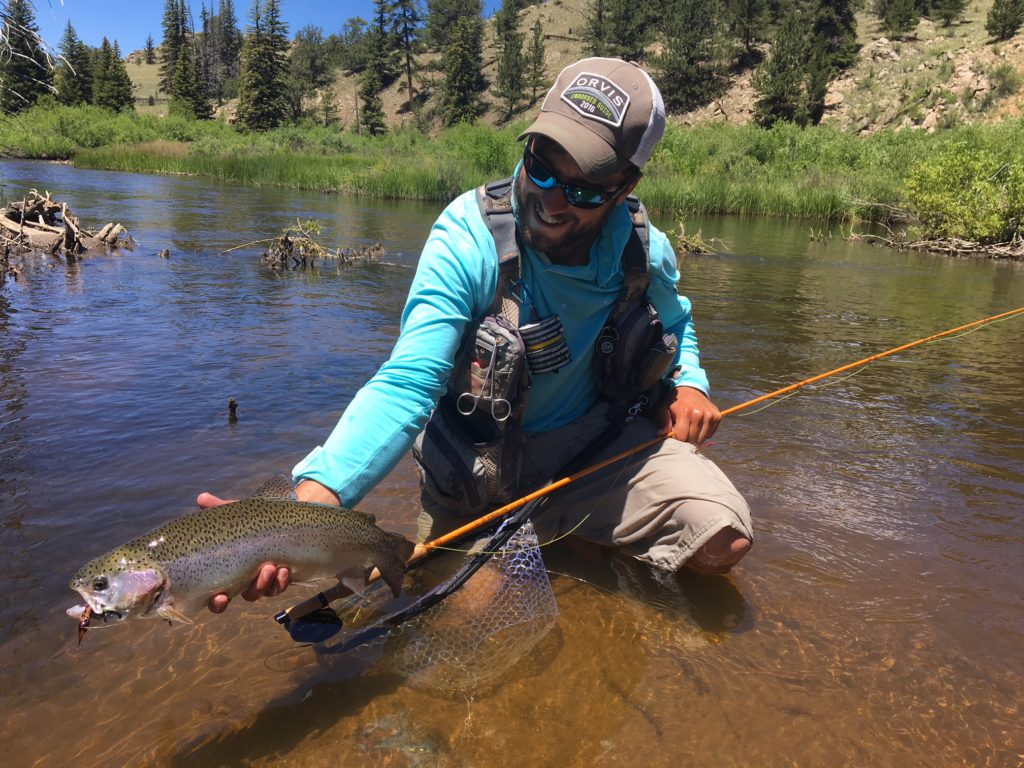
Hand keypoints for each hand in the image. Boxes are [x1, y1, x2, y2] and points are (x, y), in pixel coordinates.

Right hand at [197, 492, 292, 612]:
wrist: (287, 514)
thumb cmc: (255, 519)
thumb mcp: (238, 514)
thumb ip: (219, 508)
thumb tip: (201, 498)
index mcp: (232, 570)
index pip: (220, 596)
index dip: (217, 603)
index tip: (220, 597)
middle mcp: (249, 579)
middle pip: (245, 597)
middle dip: (248, 592)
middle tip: (257, 578)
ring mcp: (267, 579)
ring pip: (264, 592)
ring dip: (266, 584)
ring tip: (270, 568)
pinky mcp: (284, 576)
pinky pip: (281, 586)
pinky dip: (282, 581)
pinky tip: (284, 570)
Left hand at [655, 386, 720, 445]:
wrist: (691, 388)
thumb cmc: (675, 401)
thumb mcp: (664, 408)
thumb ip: (663, 422)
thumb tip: (660, 435)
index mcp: (685, 412)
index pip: (682, 438)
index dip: (677, 438)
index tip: (675, 433)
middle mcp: (699, 414)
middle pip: (692, 440)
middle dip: (685, 438)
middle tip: (682, 429)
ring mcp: (710, 416)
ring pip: (702, 439)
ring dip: (695, 436)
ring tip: (690, 426)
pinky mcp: (717, 417)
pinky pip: (710, 434)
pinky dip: (704, 433)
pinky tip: (699, 425)